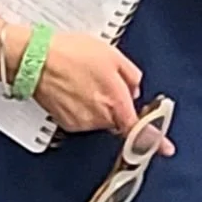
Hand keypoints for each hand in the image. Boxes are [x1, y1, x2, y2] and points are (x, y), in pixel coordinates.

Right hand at [30, 29, 144, 136]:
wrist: (35, 59)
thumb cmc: (69, 53)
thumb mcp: (111, 54)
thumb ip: (131, 75)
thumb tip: (134, 89)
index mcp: (116, 100)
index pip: (140, 128)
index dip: (155, 140)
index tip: (166, 148)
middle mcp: (100, 116)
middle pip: (118, 118)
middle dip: (115, 104)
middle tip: (101, 80)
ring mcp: (82, 122)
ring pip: (100, 118)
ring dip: (96, 103)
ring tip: (82, 80)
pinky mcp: (67, 123)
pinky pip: (83, 118)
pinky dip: (80, 106)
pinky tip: (72, 89)